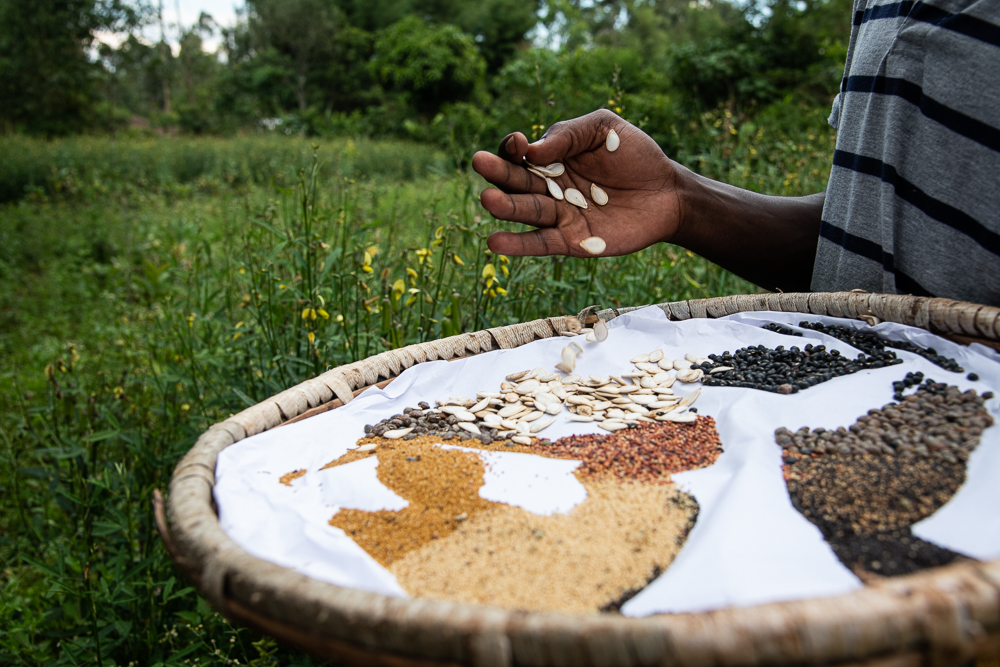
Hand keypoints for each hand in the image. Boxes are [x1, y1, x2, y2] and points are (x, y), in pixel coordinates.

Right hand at [472, 109, 681, 257]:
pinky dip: (518, 245)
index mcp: (551, 157)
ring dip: (505, 207)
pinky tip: (495, 242)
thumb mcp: (603, 128)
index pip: (520, 154)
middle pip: (516, 181)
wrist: (667, 192)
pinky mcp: (571, 241)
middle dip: (498, 173)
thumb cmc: (635, 154)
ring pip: (525, 211)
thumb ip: (569, 134)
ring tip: (489, 200)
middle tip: (480, 162)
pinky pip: (541, 243)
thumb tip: (532, 150)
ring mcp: (559, 215)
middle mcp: (548, 187)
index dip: (513, 148)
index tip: (518, 142)